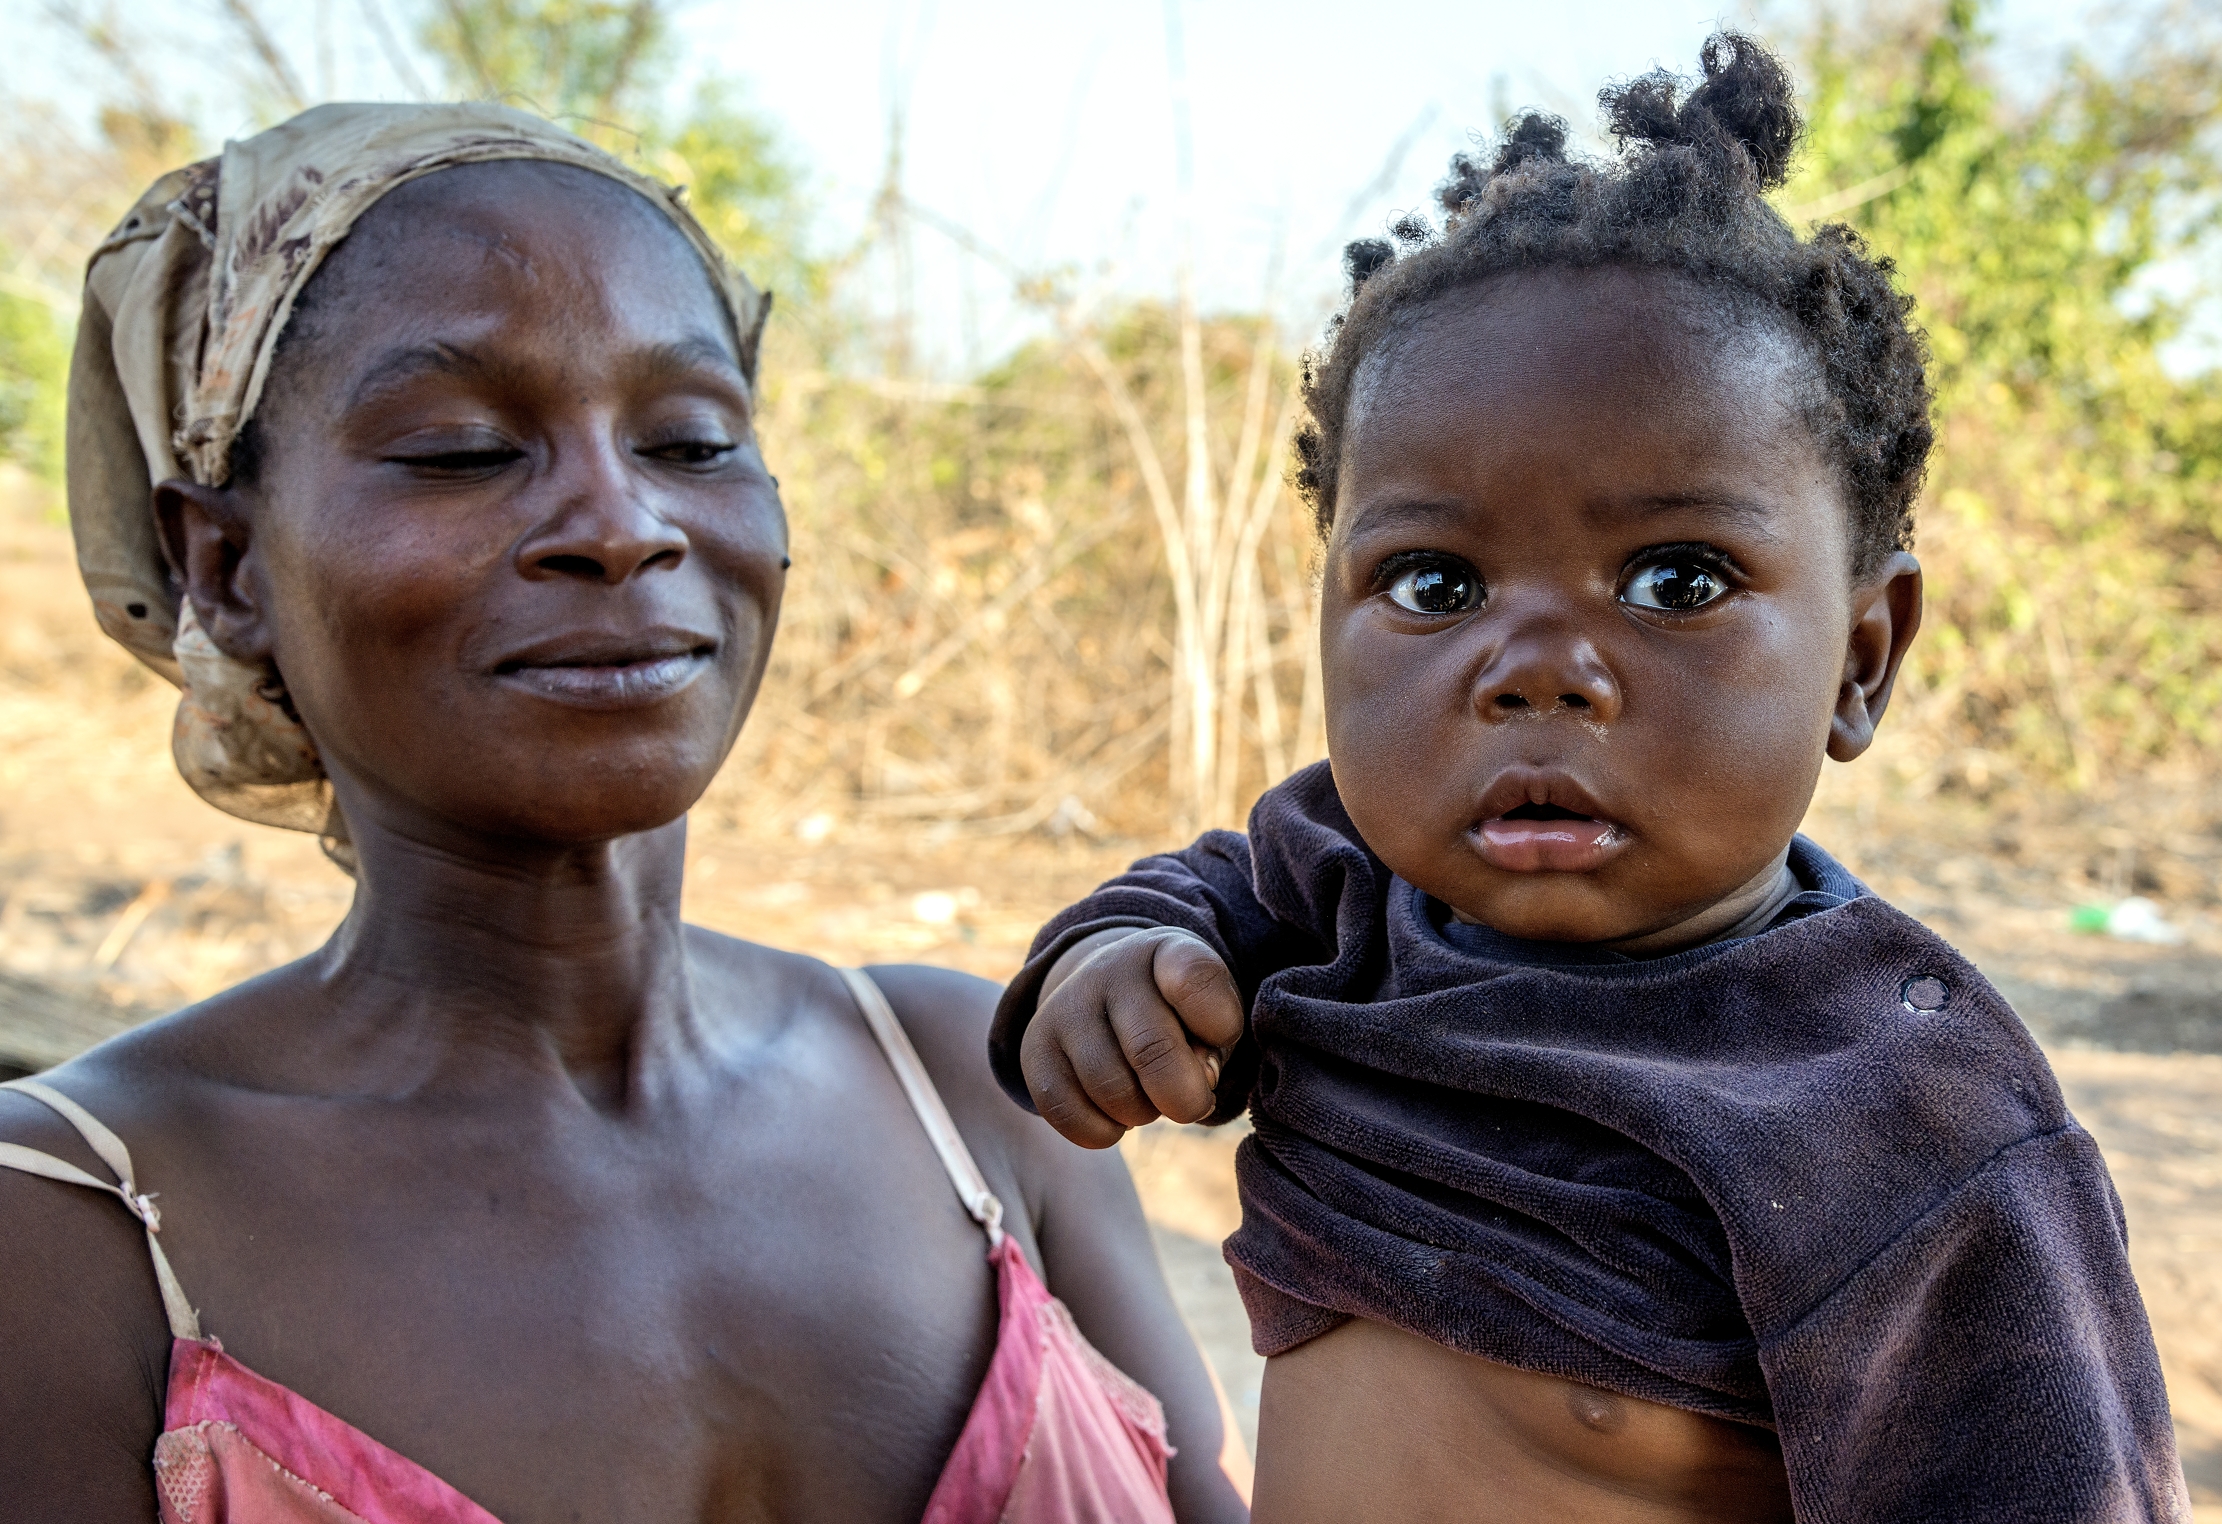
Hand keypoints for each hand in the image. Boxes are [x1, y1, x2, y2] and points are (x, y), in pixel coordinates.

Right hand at [1020, 928, 1245, 1147]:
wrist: (1110, 992)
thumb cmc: (1177, 1013)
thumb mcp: (1210, 1015)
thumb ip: (1214, 1046)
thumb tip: (1194, 1084)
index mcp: (1166, 951)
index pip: (1195, 980)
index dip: (1220, 1026)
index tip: (1218, 1038)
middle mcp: (1110, 970)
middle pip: (1152, 1050)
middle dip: (1184, 1097)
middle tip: (1193, 1102)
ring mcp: (1065, 1006)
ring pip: (1111, 1089)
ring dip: (1142, 1113)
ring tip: (1147, 1097)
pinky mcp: (1034, 1046)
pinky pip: (1067, 1112)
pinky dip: (1102, 1132)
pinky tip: (1115, 1117)